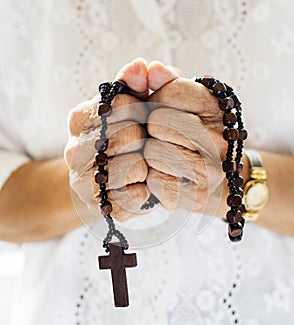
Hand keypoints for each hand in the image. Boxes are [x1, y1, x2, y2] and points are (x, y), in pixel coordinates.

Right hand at [64, 58, 151, 220]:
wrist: (114, 178)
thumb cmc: (130, 135)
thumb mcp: (136, 101)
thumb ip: (140, 82)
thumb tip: (143, 66)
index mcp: (80, 118)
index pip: (121, 103)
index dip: (141, 109)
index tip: (141, 114)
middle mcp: (74, 149)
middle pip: (130, 135)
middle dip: (147, 137)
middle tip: (144, 142)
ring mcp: (83, 181)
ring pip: (134, 166)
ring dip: (148, 164)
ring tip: (143, 163)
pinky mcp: (99, 206)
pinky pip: (135, 195)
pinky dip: (145, 188)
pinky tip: (140, 184)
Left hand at [144, 62, 228, 216]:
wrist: (211, 177)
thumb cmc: (189, 133)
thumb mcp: (181, 101)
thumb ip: (163, 80)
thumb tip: (149, 67)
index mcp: (216, 106)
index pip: (168, 91)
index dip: (156, 101)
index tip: (164, 110)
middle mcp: (219, 138)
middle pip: (157, 122)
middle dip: (151, 128)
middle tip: (162, 136)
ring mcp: (210, 169)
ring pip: (152, 152)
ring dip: (149, 154)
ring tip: (163, 156)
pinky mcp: (195, 196)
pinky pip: (153, 180)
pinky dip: (152, 178)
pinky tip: (163, 175)